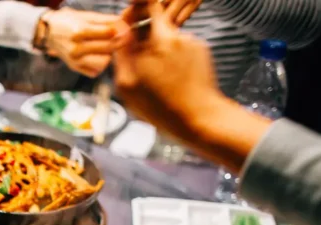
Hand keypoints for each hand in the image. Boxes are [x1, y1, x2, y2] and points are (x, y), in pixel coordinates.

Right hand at [40, 8, 121, 77]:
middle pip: (109, 48)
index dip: (120, 30)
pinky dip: (99, 65)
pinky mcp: (75, 68)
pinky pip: (96, 71)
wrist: (48, 33)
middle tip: (117, 37)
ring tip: (105, 47)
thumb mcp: (86, 16)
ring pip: (104, 62)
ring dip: (108, 55)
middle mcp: (76, 48)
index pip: (109, 33)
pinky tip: (97, 56)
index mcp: (80, 31)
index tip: (123, 27)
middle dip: (117, 42)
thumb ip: (106, 20)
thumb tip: (125, 24)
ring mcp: (75, 60)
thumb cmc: (69, 21)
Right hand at [112, 0, 220, 139]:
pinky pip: (180, 47)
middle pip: (156, 21)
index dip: (136, 12)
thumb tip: (119, 31)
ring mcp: (191, 42)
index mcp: (157, 40)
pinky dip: (172, 57)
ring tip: (155, 75)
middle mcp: (176, 36)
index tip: (128, 23)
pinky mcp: (201, 50)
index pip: (146, 6)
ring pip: (167, 36)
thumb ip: (122, 54)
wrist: (199, 117)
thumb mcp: (128, 85)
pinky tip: (169, 77)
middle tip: (137, 56)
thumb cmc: (162, 107)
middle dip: (144, 34)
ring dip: (157, 49)